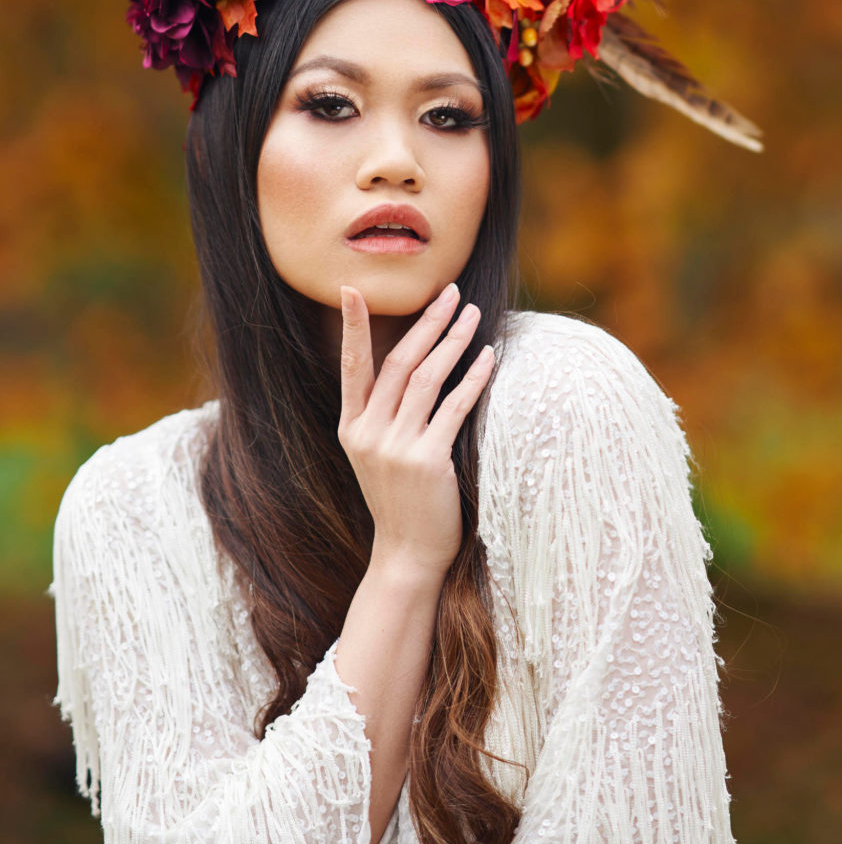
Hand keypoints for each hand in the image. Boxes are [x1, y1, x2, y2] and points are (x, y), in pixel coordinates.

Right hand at [337, 282, 493, 579]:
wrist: (407, 554)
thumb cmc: (400, 498)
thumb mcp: (377, 453)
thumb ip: (384, 412)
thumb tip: (411, 359)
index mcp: (352, 427)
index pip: (353, 366)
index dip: (354, 327)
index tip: (353, 289)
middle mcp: (369, 433)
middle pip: (400, 362)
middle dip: (428, 322)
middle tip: (451, 292)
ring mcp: (396, 447)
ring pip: (428, 378)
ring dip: (454, 340)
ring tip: (473, 314)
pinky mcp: (427, 461)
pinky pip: (455, 407)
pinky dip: (474, 378)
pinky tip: (488, 357)